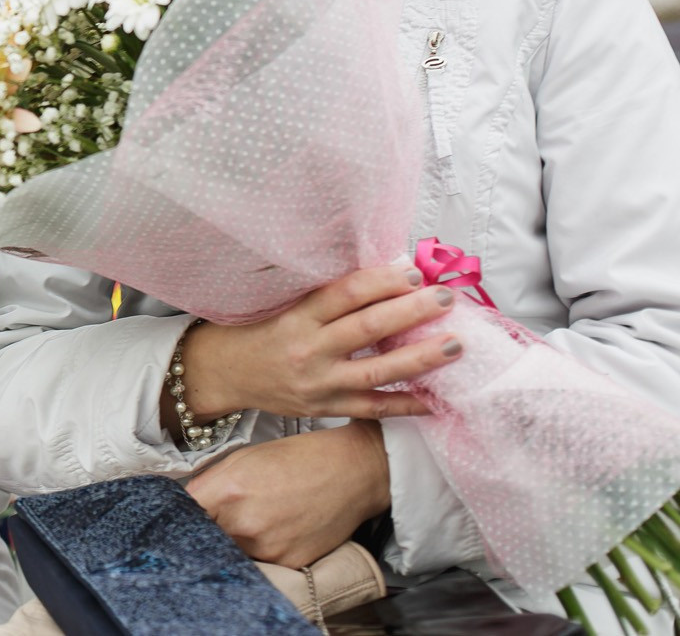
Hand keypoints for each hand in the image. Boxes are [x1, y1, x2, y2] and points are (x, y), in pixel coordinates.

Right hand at [176, 266, 460, 421]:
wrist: (224, 374)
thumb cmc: (258, 331)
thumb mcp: (284, 305)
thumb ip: (328, 296)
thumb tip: (385, 276)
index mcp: (297, 316)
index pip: (345, 294)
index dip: (381, 281)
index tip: (412, 272)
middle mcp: (309, 350)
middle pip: (368, 328)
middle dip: (412, 312)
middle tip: (445, 299)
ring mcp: (320, 383)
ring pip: (378, 371)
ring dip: (421, 358)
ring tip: (455, 345)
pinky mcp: (326, 408)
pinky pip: (373, 408)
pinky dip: (406, 405)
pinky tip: (436, 399)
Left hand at [187, 423, 390, 567]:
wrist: (351, 471)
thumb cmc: (299, 459)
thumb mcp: (244, 457)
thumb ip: (211, 483)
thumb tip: (186, 503)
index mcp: (228, 491)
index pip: (184, 513)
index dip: (185, 512)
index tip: (188, 512)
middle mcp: (244, 524)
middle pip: (207, 536)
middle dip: (211, 526)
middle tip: (227, 513)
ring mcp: (267, 548)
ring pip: (232, 551)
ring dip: (236, 539)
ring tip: (259, 517)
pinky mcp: (288, 563)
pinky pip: (261, 561)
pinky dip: (261, 549)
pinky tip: (277, 527)